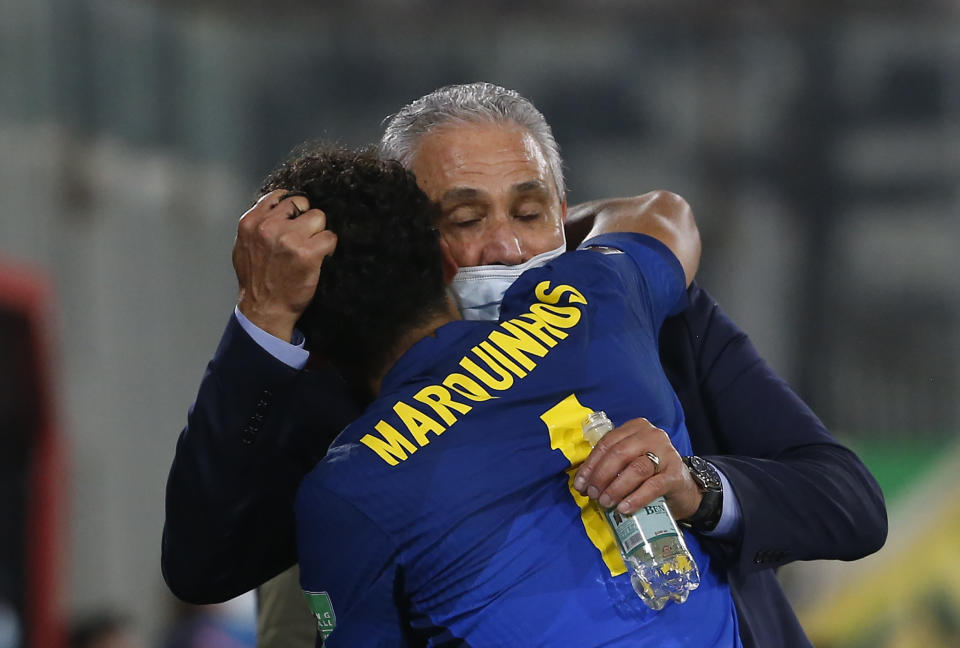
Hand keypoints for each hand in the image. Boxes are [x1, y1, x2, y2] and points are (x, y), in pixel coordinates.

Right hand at [233, 190, 336, 341]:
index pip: (280, 196)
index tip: (295, 221)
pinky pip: (330, 237)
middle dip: (305, 220)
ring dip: (318, 232)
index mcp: (251, 222)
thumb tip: (277, 207)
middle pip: (302, 204)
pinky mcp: (307, 253)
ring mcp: (288, 239)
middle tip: (303, 239)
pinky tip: (320, 258)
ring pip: (318, 217)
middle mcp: (268, 227)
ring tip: (311, 249)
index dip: (291, 209)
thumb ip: (258, 224)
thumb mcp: (244, 245)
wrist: (264, 309)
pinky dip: (329, 248)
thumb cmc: (256, 279)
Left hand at [572, 417, 702, 519]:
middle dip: (601, 475)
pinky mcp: (675, 474)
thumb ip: (609, 465)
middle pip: (620, 453)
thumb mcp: (629, 461)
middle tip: (592, 494)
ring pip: (636, 469)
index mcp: (636, 428)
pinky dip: (635, 498)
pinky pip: (652, 486)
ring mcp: (666, 454)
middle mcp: (652, 436)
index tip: (580, 484)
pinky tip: (623, 508)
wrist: (682, 488)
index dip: (591, 465)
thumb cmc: (649, 473)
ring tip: (605, 502)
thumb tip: (583, 484)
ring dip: (616, 487)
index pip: (607, 443)